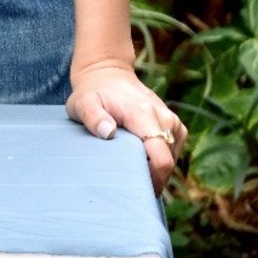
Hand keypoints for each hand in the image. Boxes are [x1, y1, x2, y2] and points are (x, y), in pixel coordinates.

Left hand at [67, 59, 186, 194]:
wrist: (107, 72)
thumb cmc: (93, 92)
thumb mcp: (82, 102)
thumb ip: (92, 117)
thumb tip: (108, 132)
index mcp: (144, 115)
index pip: (161, 159)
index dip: (151, 179)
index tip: (133, 185)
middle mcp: (164, 118)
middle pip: (168, 163)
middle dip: (152, 177)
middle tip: (128, 179)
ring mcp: (172, 121)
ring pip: (172, 159)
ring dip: (155, 167)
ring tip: (131, 161)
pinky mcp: (175, 125)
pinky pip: (173, 151)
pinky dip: (160, 158)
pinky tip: (141, 153)